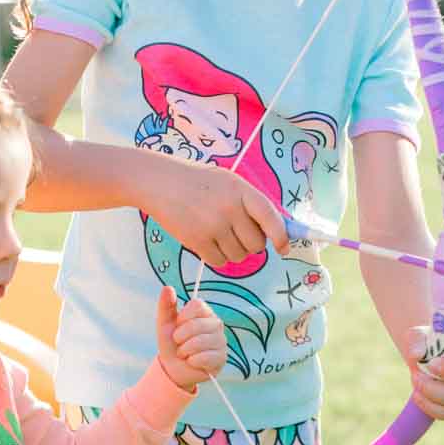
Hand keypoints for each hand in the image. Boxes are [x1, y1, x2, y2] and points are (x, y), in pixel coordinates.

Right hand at [147, 161, 289, 267]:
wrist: (160, 183)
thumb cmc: (198, 183)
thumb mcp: (228, 182)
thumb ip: (251, 203)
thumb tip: (276, 230)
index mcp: (240, 190)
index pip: (270, 217)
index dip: (281, 236)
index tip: (283, 248)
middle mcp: (229, 208)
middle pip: (256, 244)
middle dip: (251, 244)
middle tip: (238, 234)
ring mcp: (213, 226)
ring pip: (239, 255)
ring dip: (233, 251)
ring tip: (218, 233)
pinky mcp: (197, 241)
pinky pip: (219, 262)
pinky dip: (216, 256)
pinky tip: (206, 240)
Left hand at [155, 287, 226, 391]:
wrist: (174, 368)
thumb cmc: (172, 343)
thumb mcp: (165, 323)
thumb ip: (166, 305)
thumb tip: (167, 287)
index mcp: (205, 312)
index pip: (197, 305)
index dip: (183, 317)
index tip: (178, 325)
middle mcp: (216, 324)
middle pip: (197, 325)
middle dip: (180, 337)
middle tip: (179, 343)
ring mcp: (221, 341)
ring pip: (200, 342)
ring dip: (185, 350)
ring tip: (184, 353)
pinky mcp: (222, 358)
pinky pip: (205, 358)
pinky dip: (192, 361)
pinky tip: (192, 362)